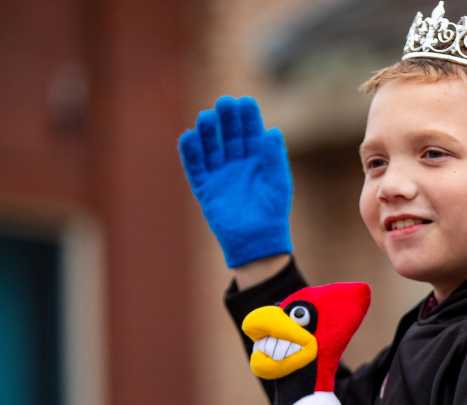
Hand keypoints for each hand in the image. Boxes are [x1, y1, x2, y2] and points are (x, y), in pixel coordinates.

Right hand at [178, 96, 292, 268]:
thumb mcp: (277, 182)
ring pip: (211, 148)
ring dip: (208, 133)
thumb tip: (273, 131)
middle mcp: (237, 164)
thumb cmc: (272, 211)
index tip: (245, 102)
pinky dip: (191, 153)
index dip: (248, 118)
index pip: (251, 133)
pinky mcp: (206, 188)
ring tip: (206, 117)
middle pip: (229, 136)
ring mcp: (220, 175)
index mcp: (257, 160)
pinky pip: (196, 168)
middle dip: (227, 120)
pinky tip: (189, 137)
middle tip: (224, 103)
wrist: (257, 240)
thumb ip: (274, 157)